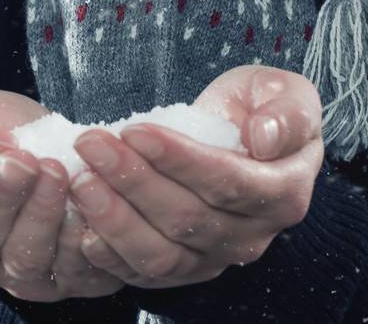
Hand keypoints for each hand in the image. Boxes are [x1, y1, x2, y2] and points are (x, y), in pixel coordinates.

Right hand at [0, 86, 125, 301]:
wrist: (53, 147)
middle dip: (2, 196)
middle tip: (26, 161)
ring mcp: (10, 273)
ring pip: (23, 258)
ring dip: (42, 215)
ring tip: (59, 172)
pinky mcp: (56, 281)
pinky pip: (69, 271)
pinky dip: (80, 242)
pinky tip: (88, 208)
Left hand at [66, 65, 323, 288]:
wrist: (247, 136)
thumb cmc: (263, 108)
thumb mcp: (285, 93)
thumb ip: (286, 113)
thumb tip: (262, 139)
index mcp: (285, 192)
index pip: (228, 182)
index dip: (179, 159)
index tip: (135, 129)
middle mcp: (255, 236)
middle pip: (188, 219)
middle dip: (133, 180)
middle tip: (91, 144)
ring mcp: (218, 259)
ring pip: (163, 254)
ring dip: (115, 219)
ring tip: (81, 180)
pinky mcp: (185, 269)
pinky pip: (145, 274)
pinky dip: (112, 256)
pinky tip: (82, 227)